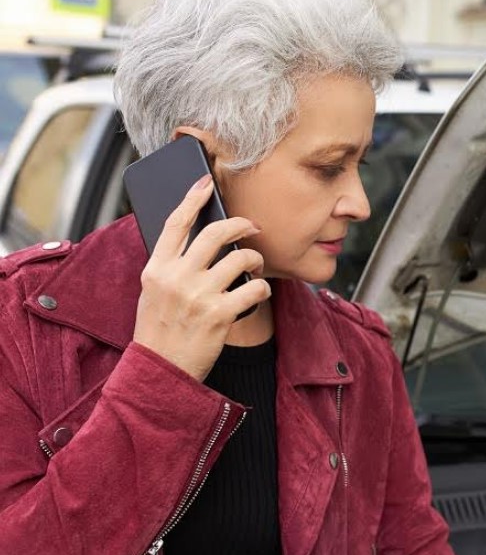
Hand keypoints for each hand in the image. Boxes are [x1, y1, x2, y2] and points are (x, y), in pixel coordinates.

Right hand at [132, 174, 270, 380]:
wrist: (160, 372)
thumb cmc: (160, 330)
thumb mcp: (153, 292)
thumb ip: (171, 266)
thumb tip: (200, 238)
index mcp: (156, 268)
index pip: (176, 223)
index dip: (193, 198)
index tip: (207, 183)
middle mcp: (176, 277)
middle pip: (217, 232)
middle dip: (243, 225)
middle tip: (253, 228)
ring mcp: (198, 295)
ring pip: (242, 258)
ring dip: (256, 260)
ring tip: (255, 269)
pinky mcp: (220, 314)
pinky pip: (255, 288)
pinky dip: (262, 289)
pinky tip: (257, 293)